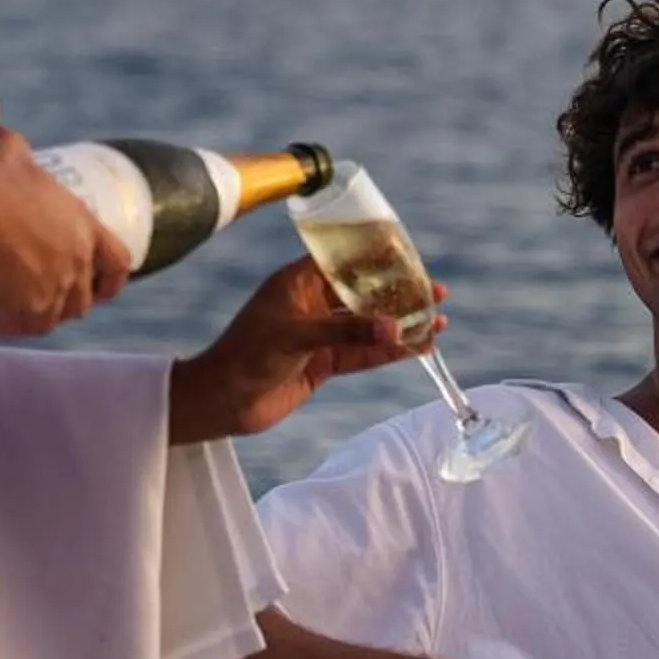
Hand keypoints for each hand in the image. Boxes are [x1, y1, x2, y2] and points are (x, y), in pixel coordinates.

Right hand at [0, 128, 134, 336]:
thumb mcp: (11, 151)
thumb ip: (16, 153)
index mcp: (82, 225)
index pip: (118, 262)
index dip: (110, 280)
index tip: (101, 290)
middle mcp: (76, 262)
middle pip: (81, 301)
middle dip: (53, 302)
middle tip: (19, 296)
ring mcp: (56, 290)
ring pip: (44, 320)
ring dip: (13, 313)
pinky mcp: (28, 311)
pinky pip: (3, 325)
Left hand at [166, 259, 440, 443]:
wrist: (220, 402)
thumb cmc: (245, 356)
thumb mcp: (296, 336)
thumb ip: (346, 332)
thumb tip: (395, 330)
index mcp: (298, 281)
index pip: (345, 261)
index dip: (378, 259)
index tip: (411, 256)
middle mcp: (311, 303)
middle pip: (364, 292)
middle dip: (399, 293)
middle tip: (435, 290)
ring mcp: (319, 334)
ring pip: (369, 325)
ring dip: (401, 323)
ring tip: (438, 318)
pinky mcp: (324, 363)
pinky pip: (365, 354)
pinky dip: (391, 352)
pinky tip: (418, 347)